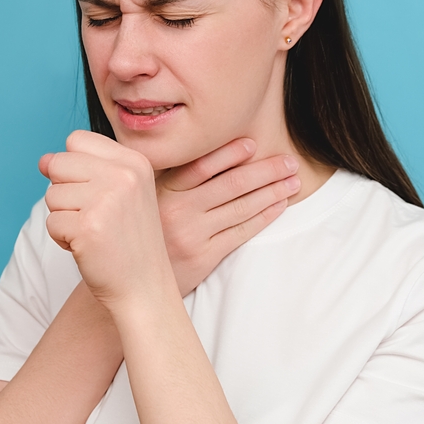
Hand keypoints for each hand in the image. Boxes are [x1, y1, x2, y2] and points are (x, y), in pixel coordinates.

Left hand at [39, 130, 174, 313]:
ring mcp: (105, 200)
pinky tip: (87, 247)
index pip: (77, 140)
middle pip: (59, 163)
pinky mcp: (87, 227)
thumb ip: (82, 169)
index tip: (95, 192)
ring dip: (63, 218)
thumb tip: (43, 160)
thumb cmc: (127, 240)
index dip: (74, 168)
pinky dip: (62, 239)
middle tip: (93, 216)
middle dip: (65, 193)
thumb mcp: (118, 194)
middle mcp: (123, 175)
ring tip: (92, 233)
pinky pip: (51, 222)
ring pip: (51, 194)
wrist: (144, 286)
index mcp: (134, 161)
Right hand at [157, 138, 300, 295]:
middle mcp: (177, 210)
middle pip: (230, 184)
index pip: (201, 165)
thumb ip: (170, 178)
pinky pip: (241, 232)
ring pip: (241, 207)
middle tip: (288, 162)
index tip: (252, 144)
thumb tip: (210, 151)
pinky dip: (264, 216)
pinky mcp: (203, 257)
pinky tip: (278, 205)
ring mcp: (192, 235)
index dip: (229, 153)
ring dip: (272, 192)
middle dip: (265, 171)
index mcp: (162, 190)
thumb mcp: (146, 199)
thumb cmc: (146, 232)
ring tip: (292, 181)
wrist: (132, 279)